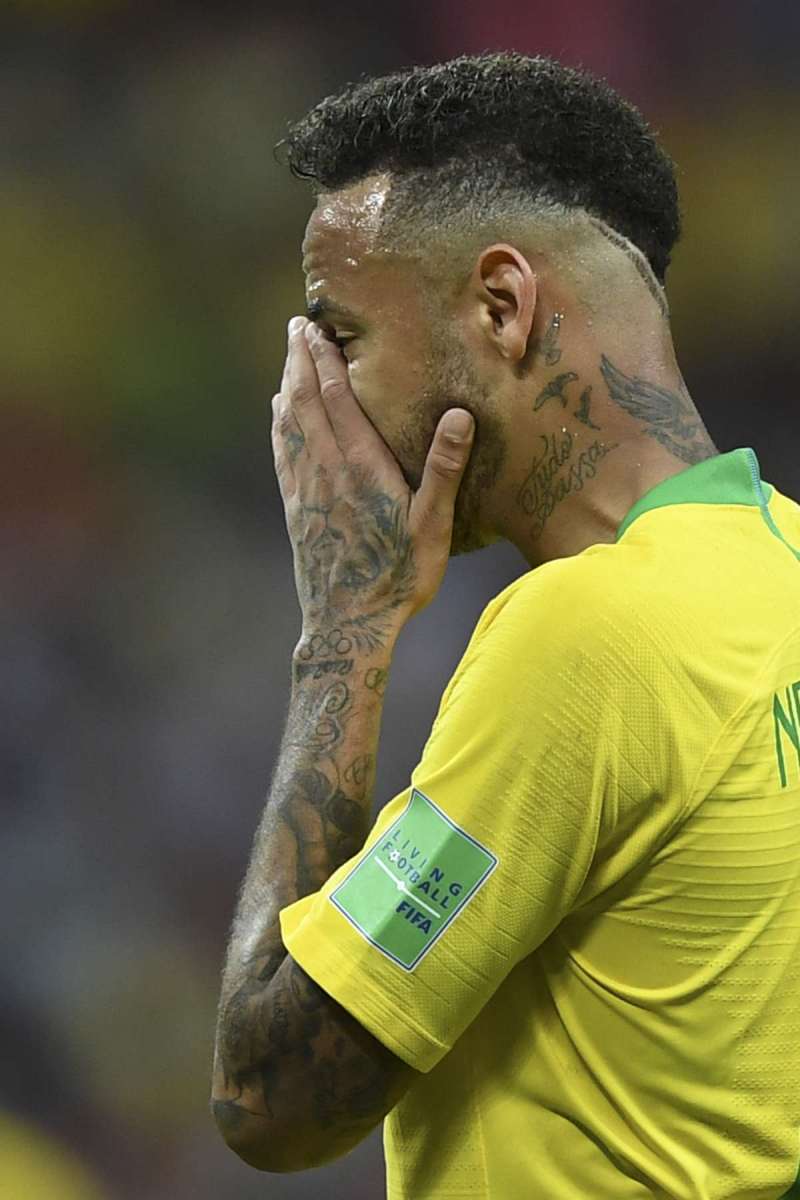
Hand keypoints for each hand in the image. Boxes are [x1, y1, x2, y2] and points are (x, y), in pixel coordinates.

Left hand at [270, 316, 474, 653]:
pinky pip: (282, 451)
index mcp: (358, 466)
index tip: (317, 326)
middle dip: (300, 360)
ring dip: (287, 385)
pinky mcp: (296, 509)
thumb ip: (443, 468)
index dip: (323, 359)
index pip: (333, 397)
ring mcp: (305, 489)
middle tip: (297, 326)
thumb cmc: (397, 578)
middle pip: (303, 400)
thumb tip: (460, 415)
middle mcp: (324, 470)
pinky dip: (280, 422)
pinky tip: (280, 414)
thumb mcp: (432, 526)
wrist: (347, 626)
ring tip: (289, 358)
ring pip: (288, 423)